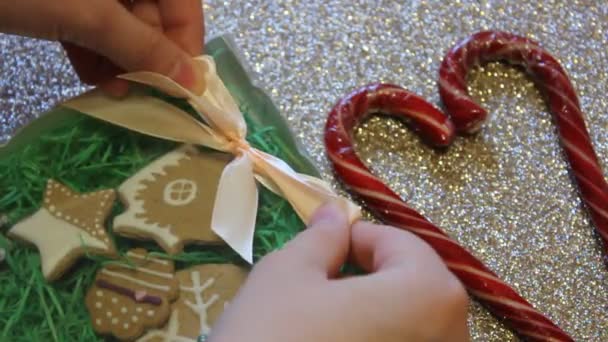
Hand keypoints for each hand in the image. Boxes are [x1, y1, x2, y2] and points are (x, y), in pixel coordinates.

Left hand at [0, 0, 204, 95]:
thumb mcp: (89, 14)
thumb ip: (143, 47)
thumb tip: (193, 83)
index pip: (183, 5)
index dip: (187, 45)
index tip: (186, 89)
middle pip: (153, 17)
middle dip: (150, 59)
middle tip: (149, 98)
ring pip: (122, 26)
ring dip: (123, 63)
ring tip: (121, 95)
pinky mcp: (63, 0)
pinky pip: (92, 26)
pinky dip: (95, 54)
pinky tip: (95, 81)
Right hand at [209, 202, 469, 341]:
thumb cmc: (273, 337)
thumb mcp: (288, 274)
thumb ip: (322, 238)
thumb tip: (336, 214)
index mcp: (429, 294)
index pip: (400, 245)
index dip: (356, 239)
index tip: (320, 247)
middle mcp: (452, 336)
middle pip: (415, 285)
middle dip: (371, 275)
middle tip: (323, 283)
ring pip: (413, 323)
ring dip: (377, 310)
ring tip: (329, 320)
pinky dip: (379, 339)